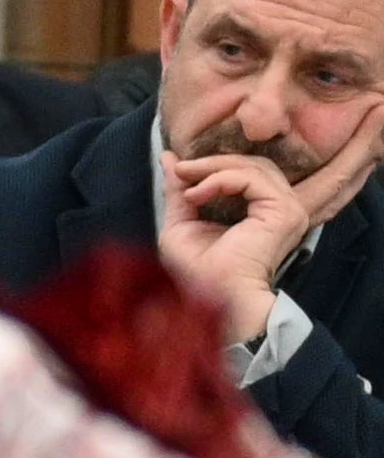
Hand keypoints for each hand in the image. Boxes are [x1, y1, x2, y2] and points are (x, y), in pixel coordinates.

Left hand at [165, 102, 383, 343]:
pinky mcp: (284, 211)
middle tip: (179, 169)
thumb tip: (169, 158)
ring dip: (214, 168)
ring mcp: (287, 209)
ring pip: (253, 166)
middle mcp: (280, 207)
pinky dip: (221, 179)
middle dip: (211, 162)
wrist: (210, 298)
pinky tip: (197, 194)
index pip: (244, 171)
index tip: (177, 169)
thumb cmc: (197, 272)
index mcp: (261, 211)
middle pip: (251, 163)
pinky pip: (252, 178)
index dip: (211, 165)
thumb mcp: (181, 224)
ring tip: (186, 183)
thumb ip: (180, 192)